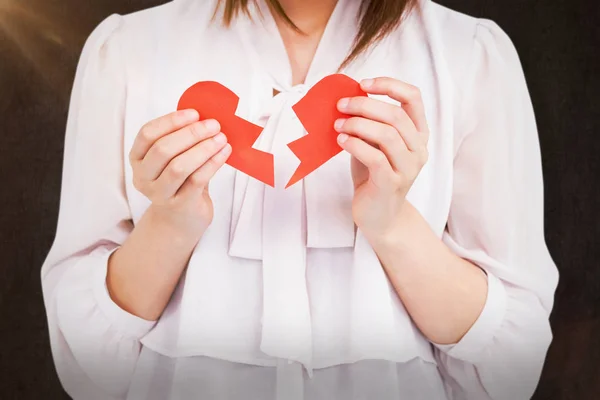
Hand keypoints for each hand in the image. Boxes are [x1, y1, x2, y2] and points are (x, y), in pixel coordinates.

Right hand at [129, 109, 231, 239]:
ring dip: (203, 148)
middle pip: (163, 149)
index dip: (171, 121)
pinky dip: (213, 163)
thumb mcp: (175, 158)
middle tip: (213, 125)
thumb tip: (204, 116)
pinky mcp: (180, 205)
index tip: (195, 113)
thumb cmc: (180, 181)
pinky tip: (224, 152)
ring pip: (179, 166)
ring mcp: (160, 194)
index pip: (147, 134)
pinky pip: (197, 179)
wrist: (180, 219)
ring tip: (221, 138)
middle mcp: (143, 177)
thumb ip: (182, 139)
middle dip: (191, 133)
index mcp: (138, 158)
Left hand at [334, 77, 429, 241]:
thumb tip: (349, 97)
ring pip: (387, 135)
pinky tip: (341, 141)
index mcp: (418, 133)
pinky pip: (375, 157)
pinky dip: (355, 145)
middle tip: (340, 105)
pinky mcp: (391, 184)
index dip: (389, 85)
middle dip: (364, 105)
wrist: (380, 215)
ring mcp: (407, 168)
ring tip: (338, 125)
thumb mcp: (375, 143)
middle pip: (396, 116)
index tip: (363, 84)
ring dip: (357, 125)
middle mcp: (419, 149)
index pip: (413, 97)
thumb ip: (370, 123)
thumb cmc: (374, 175)